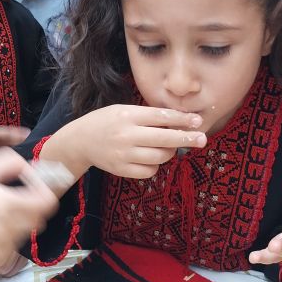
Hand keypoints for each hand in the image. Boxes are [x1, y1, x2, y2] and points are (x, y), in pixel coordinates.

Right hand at [0, 148, 57, 274]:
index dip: (45, 194)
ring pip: (23, 236)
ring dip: (14, 228)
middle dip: (30, 211)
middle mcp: (7, 228)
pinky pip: (10, 252)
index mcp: (6, 203)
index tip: (33, 191)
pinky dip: (2, 244)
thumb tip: (36, 169)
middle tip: (9, 205)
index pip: (47, 203)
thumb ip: (12, 162)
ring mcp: (0, 248)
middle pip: (39, 220)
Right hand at [50, 105, 205, 181]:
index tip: (198, 121)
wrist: (79, 141)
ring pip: (160, 157)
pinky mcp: (122, 170)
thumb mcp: (124, 110)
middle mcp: (127, 135)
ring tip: (168, 146)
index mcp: (128, 115)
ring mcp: (124, 154)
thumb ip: (148, 115)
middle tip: (202, 139)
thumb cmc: (106, 122)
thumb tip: (180, 121)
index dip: (183, 119)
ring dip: (169, 152)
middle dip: (187, 138)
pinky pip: (149, 171)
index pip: (162, 117)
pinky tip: (150, 158)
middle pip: (165, 138)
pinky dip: (155, 165)